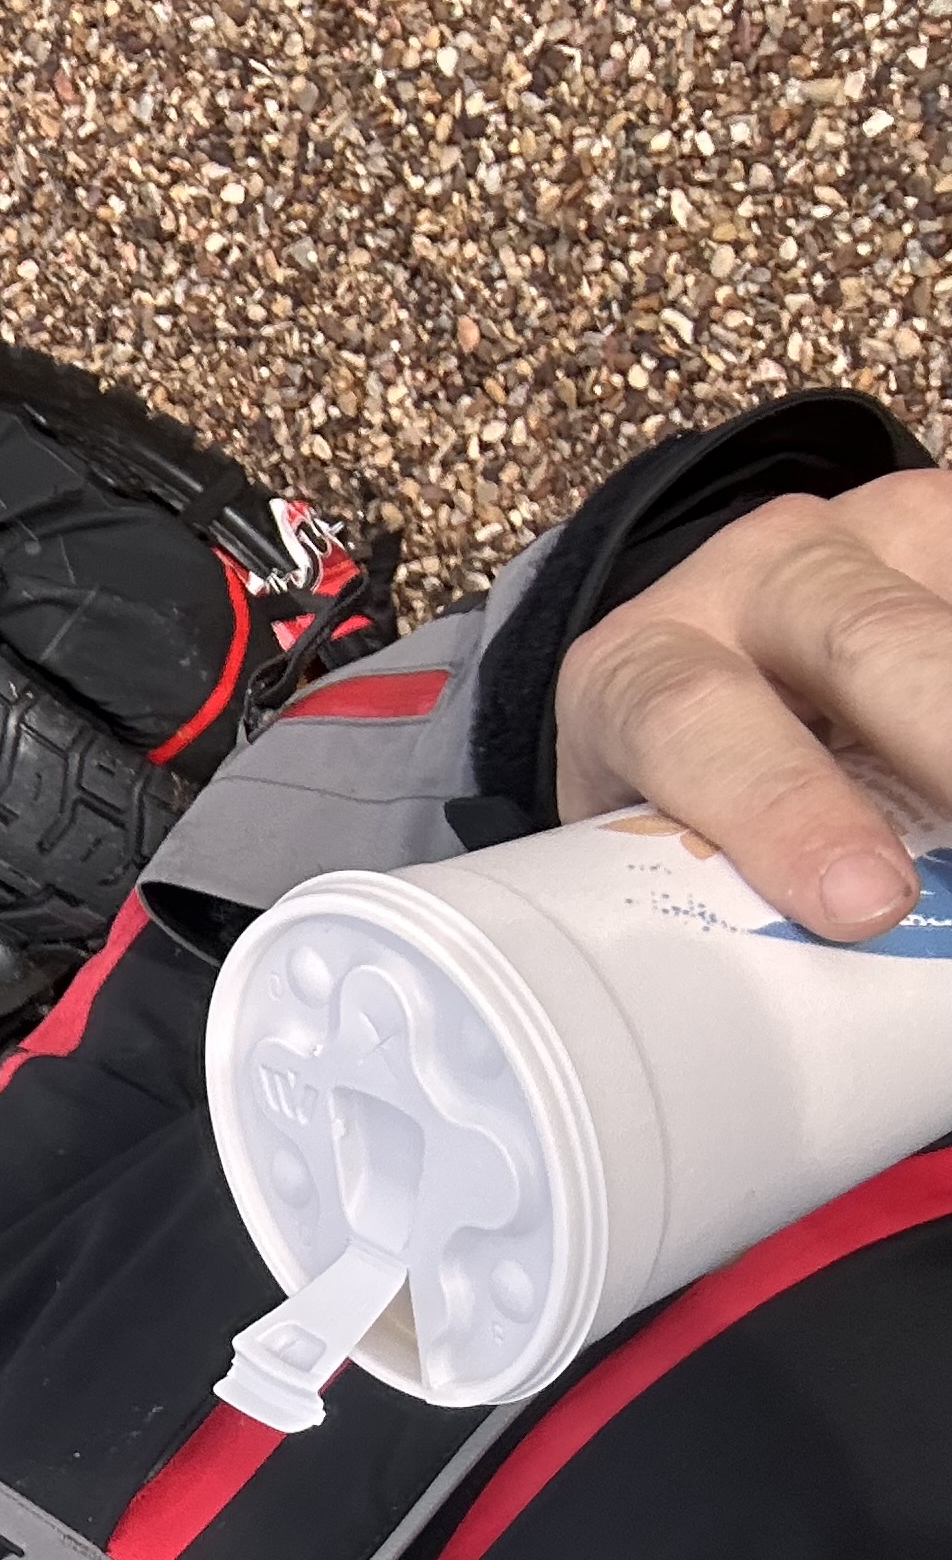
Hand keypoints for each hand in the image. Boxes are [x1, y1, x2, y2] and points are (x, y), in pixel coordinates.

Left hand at [551, 466, 951, 939]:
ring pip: (950, 623)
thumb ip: (712, 890)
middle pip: (864, 644)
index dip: (780, 808)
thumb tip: (803, 1024)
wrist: (737, 649)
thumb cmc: (692, 784)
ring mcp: (879, 534)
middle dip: (947, 743)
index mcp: (638, 668)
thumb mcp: (664, 831)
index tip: (864, 903)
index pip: (691, 721)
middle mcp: (756, 577)